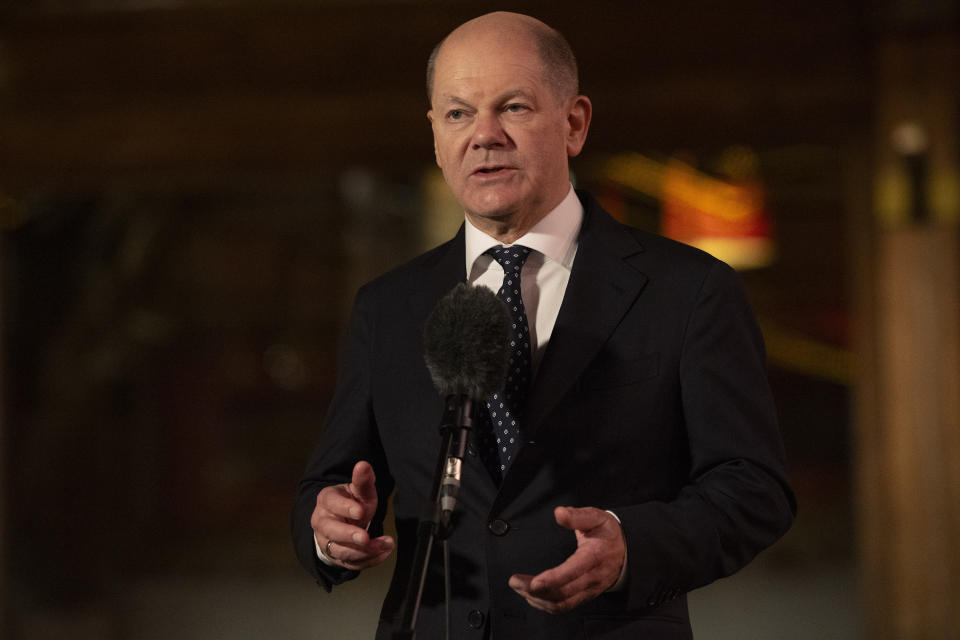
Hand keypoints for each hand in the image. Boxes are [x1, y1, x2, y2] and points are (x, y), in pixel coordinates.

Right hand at [311, 460, 394, 570]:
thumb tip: (363, 465)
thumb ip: (363, 480)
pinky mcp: (336, 558)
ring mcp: (326, 542)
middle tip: (365, 538)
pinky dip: (369, 561)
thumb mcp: (359, 491)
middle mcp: (322, 522)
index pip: (332, 503)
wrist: (342, 522)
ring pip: (341, 551)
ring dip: (364, 551)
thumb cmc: (352, 503)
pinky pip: (351, 564)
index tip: (360, 511)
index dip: (345, 508)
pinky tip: (383, 552)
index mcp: (326, 500)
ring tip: (385, 544)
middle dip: (349, 535)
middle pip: (331, 531)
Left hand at [508, 506, 624, 613]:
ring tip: (519, 588)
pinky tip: (532, 597)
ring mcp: (589, 590)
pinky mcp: (584, 596)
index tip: (535, 582)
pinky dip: (545, 605)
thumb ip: (577, 516)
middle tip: (515, 581)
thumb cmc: (608, 534)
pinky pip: (564, 606)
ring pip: (562, 603)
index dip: (553, 579)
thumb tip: (559, 513)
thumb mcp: (597, 517)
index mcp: (594, 557)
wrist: (626, 551)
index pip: (573, 571)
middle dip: (536, 590)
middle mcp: (592, 578)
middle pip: (563, 592)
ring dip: (538, 600)